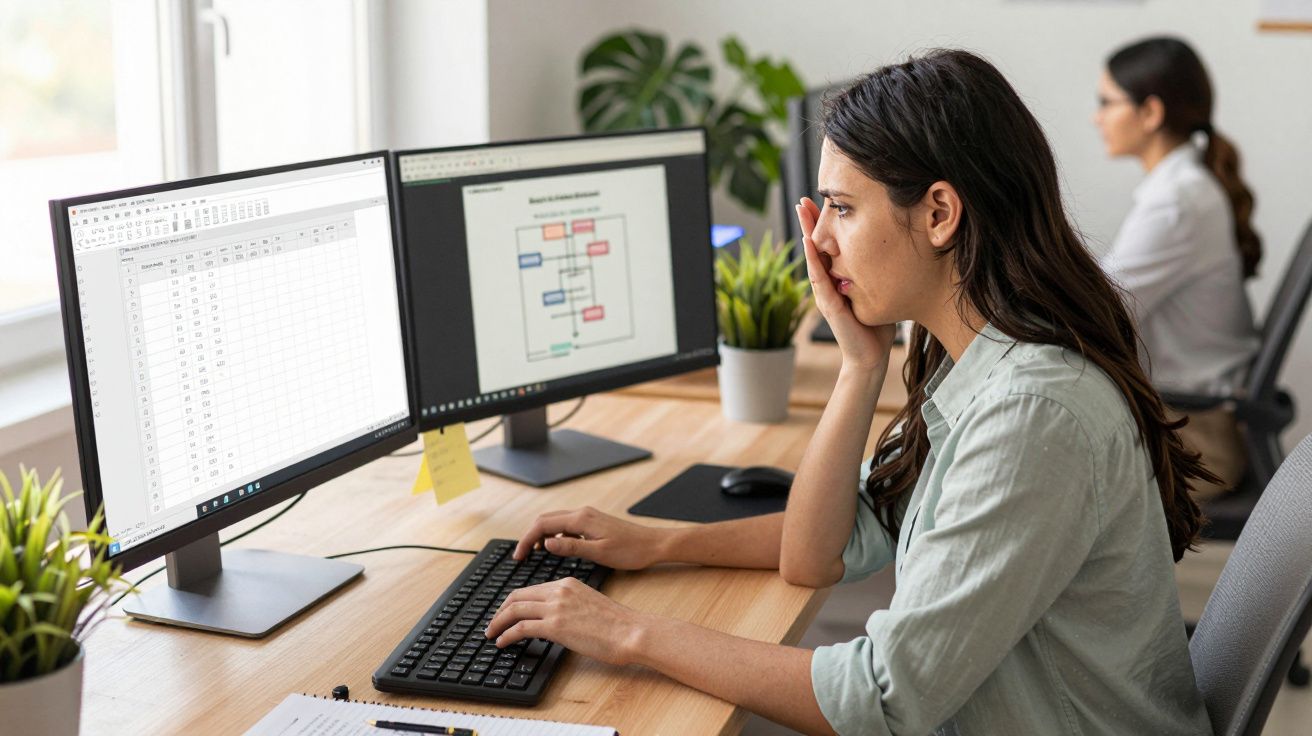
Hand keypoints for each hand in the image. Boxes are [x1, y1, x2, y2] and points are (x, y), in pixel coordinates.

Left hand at [484, 577, 643, 665]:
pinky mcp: (555, 626)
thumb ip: (570, 605)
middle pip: (517, 596)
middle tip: (493, 623)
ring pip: (514, 610)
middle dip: (500, 610)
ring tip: (491, 633)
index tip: (507, 612)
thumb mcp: (589, 603)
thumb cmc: (617, 624)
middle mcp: (559, 590)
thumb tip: (556, 620)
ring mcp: (556, 607)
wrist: (630, 631)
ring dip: (498, 623)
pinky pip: (521, 628)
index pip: (531, 589)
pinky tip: (502, 642)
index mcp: (567, 583)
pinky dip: (506, 635)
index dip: (514, 602)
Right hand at [513, 506, 667, 569]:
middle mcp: (583, 513)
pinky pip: (567, 525)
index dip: (527, 540)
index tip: (518, 556)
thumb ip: (571, 547)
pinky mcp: (593, 522)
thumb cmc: (631, 551)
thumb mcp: (599, 553)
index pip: (543, 525)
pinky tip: (556, 548)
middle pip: (545, 519)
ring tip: (534, 553)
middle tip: (522, 556)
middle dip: (530, 536)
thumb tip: (547, 543)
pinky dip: (555, 534)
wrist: (654, 544)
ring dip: (542, 534)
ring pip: (555, 521)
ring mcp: (588, 516)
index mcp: (581, 519)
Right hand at [796, 198, 895, 371]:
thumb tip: (893, 248)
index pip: (827, 246)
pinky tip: (809, 241)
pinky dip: (812, 258)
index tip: (821, 201)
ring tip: (802, 211)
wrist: (871, 356)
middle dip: (809, 222)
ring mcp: (824, 293)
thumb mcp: (876, 289)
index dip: (823, 225)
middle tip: (803, 198)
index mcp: (837, 278)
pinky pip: (818, 277)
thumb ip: (875, 272)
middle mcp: (826, 283)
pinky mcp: (828, 305)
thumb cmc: (875, 324)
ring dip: (806, 233)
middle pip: (815, 246)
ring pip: (812, 257)